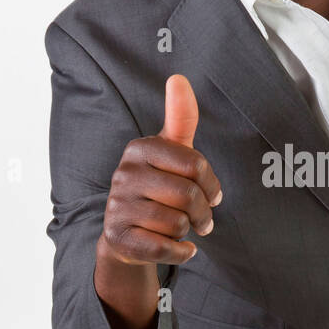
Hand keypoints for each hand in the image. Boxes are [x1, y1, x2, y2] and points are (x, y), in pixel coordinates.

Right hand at [99, 74, 222, 267]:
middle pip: (188, 195)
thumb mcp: (171, 152)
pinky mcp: (117, 237)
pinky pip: (165, 248)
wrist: (127, 234)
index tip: (211, 193)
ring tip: (178, 228)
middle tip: (202, 218)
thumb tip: (178, 77)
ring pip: (178, 223)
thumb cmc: (158, 187)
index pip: (195, 165)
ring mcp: (117, 206)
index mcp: (140, 149)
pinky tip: (176, 246)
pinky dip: (180, 251)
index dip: (211, 184)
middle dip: (203, 212)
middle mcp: (123, 174)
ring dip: (188, 231)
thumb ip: (180, 118)